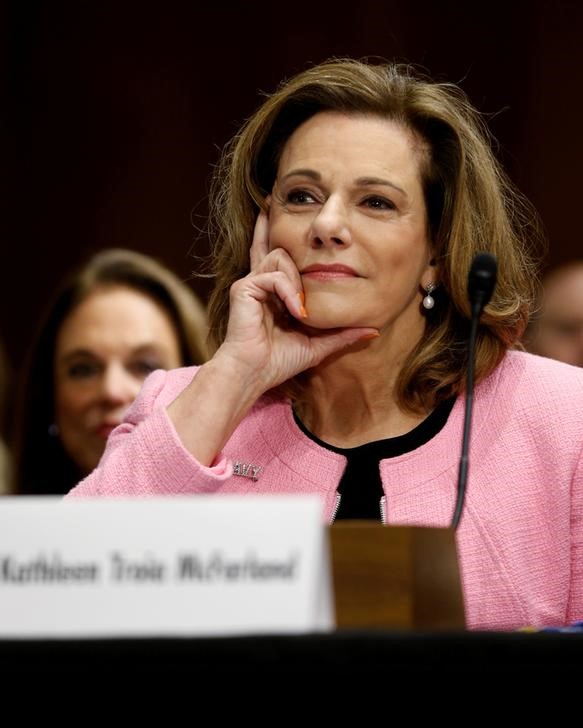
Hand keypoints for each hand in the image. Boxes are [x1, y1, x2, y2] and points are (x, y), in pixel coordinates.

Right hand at [216, 211, 377, 394]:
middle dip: (289, 245)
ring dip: (298, 283)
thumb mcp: (318, 344)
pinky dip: (289, 292)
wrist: (255, 374)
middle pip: (279, 247)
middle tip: (288, 241)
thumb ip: (343, 334)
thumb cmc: (279, 362)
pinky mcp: (244, 288)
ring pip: (281, 257)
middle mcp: (260, 282)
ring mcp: (251, 283)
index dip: (273, 232)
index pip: (275, 254)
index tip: (274, 210)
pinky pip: (274, 275)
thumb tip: (374, 330)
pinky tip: (296, 312)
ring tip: (301, 312)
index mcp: (273, 292)